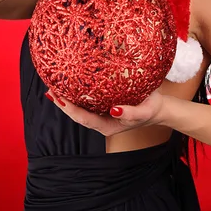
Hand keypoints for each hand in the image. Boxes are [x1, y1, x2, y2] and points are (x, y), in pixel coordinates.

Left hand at [44, 88, 165, 136]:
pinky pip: (88, 101)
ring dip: (67, 99)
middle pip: (77, 114)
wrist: (159, 108)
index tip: (59, 99)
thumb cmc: (151, 110)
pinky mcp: (105, 104)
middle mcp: (102, 121)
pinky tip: (71, 84)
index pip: (84, 119)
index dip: (70, 109)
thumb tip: (114, 109)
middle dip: (63, 104)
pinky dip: (77, 93)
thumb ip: (130, 112)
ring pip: (80, 108)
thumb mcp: (144, 111)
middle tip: (51, 90)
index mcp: (108, 126)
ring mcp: (102, 113)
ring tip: (55, 87)